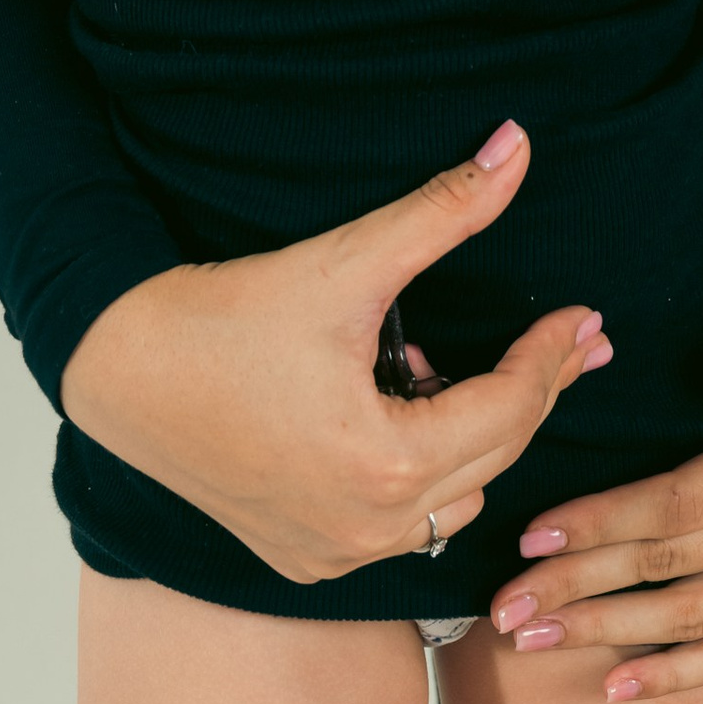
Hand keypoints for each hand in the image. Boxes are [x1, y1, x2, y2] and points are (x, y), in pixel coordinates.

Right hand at [57, 122, 610, 586]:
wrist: (119, 367)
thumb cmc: (228, 316)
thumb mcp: (348, 262)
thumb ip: (444, 210)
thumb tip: (519, 146)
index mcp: (386, 464)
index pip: (510, 408)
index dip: (552, 355)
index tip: (583, 315)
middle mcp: (364, 528)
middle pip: (493, 458)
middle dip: (535, 393)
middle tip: (574, 344)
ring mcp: (330, 553)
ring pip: (451, 503)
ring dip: (473, 440)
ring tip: (471, 372)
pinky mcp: (299, 557)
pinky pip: (396, 527)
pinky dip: (420, 478)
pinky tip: (409, 415)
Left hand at [487, 310, 702, 703]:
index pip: (676, 502)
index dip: (600, 520)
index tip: (532, 534)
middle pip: (667, 565)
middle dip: (576, 584)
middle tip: (506, 604)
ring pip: (688, 617)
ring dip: (604, 630)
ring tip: (533, 639)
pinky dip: (674, 676)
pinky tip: (614, 686)